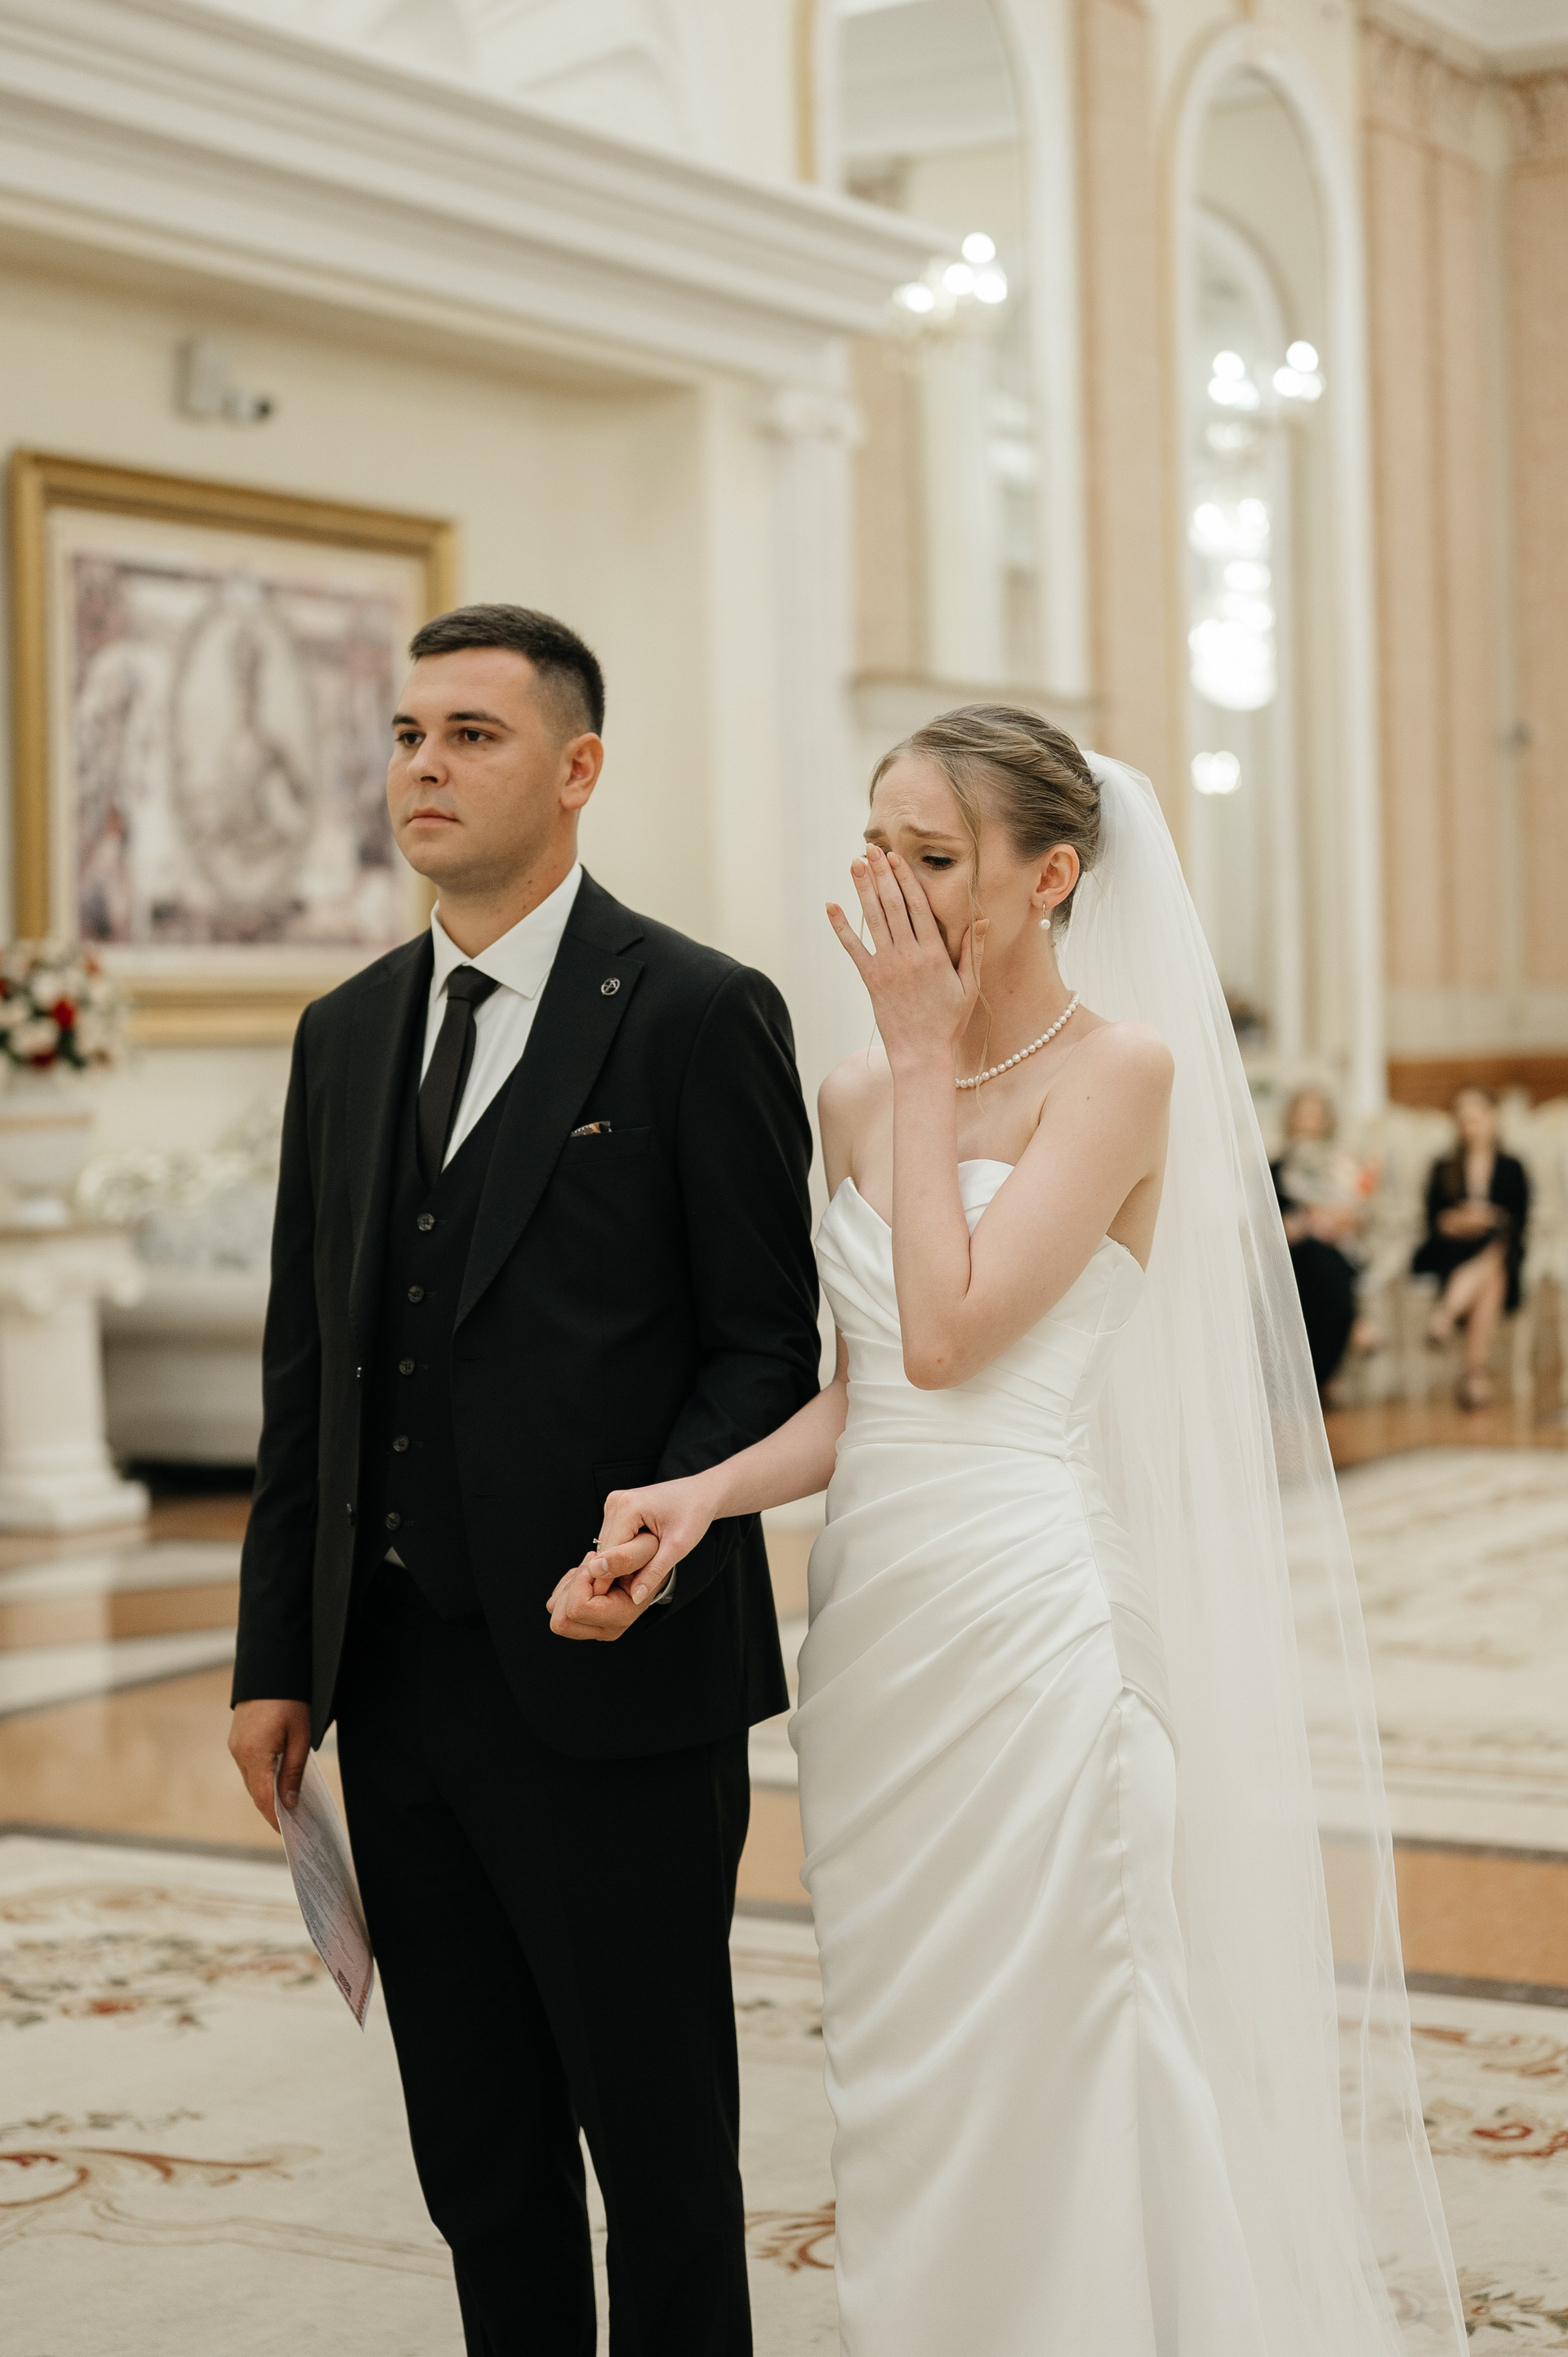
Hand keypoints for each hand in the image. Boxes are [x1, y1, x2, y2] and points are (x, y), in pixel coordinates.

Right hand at [229, 1697, 311, 1832]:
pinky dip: (262, 1778)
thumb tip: (289, 1802)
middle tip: (292, 1824)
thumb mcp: (301, 1736)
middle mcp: (239, 1753)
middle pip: (255, 1791)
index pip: (263, 1797)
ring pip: (251, 1780)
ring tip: (287, 1806)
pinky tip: (276, 1782)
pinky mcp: (236, 1740)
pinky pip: (249, 1767)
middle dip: (272, 1808)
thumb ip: (293, 1771)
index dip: (274, 1817)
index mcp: (254, 1753)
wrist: (272, 1670)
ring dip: (266, 1793)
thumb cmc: (290, 1701)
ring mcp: (235, 1746)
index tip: (286, 1832)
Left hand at [546, 1529, 664, 1642]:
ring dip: (569, 1585)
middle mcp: (606, 1629)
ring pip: (556, 1611)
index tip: (598, 1562)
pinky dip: (567, 1586)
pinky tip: (588, 1577)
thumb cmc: (649, 1558)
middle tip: (592, 1567)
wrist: (651, 1568)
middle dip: (571, 1587)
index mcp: (622, 1616)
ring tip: (592, 1571)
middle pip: (561, 1621)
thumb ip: (624, 1557)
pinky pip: (556, 1604)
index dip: (582, 1580)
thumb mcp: (644, 1548)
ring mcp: (593, 1628)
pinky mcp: (583, 1621)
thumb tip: (595, 1568)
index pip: (579, 1608)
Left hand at [826, 844, 983, 1071]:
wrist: (922, 1053)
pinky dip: (841, 927)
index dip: (905, 878)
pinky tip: (831, 906)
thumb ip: (971, 950)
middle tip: (872, 849)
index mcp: (935, 954)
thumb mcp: (969, 986)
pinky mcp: (871, 979)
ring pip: (874, 919)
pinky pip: (853, 948)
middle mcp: (909, 955)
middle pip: (892, 905)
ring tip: (855, 864)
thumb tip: (982, 918)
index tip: (896, 858)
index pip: (918, 906)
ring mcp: (887, 966)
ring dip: (863, 889)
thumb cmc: (949, 1021)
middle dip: (881, 875)